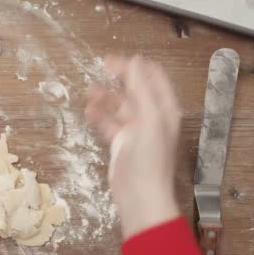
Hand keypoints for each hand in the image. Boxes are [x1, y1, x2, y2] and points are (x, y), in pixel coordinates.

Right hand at [85, 55, 181, 239]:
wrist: (139, 194)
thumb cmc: (149, 159)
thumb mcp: (148, 118)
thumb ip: (141, 88)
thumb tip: (135, 61)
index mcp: (164, 108)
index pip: (153, 77)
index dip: (135, 65)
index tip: (114, 60)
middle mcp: (151, 116)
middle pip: (134, 88)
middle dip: (117, 78)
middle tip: (100, 68)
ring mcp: (135, 129)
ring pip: (119, 104)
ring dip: (105, 96)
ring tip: (90, 90)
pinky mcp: (121, 142)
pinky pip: (108, 122)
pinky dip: (99, 114)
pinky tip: (89, 110)